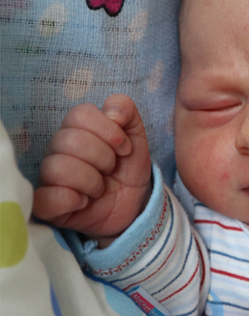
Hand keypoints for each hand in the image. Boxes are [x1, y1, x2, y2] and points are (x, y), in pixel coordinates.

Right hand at [32, 94, 151, 244]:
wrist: (134, 203)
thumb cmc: (127, 166)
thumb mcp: (136, 135)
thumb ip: (126, 110)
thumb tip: (112, 112)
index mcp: (76, 129)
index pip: (80, 114)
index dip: (109, 130)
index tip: (124, 148)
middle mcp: (57, 150)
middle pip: (69, 140)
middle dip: (103, 157)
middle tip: (112, 169)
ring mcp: (49, 178)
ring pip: (58, 168)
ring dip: (91, 180)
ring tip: (100, 188)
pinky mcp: (46, 206)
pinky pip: (45, 198)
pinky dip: (72, 200)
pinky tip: (85, 202)